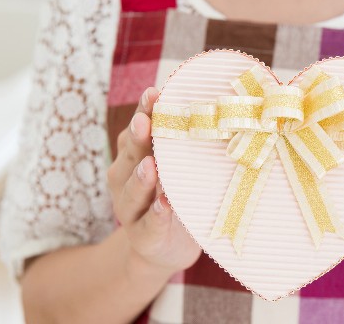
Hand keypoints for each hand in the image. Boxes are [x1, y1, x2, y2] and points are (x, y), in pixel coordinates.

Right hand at [107, 87, 200, 275]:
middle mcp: (125, 181)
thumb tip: (218, 109)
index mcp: (134, 158)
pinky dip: (156, 214)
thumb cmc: (177, 197)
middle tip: (146, 121)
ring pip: (131, 192)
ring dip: (141, 179)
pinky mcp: (143, 237)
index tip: (154, 93)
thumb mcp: (179, 169)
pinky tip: (164, 205)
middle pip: (130, 156)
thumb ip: (186, 146)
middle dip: (137, 138)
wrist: (166, 249)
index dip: (144, 112)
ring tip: (150, 165)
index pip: (138, 131)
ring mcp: (131, 210)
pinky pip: (149, 224)